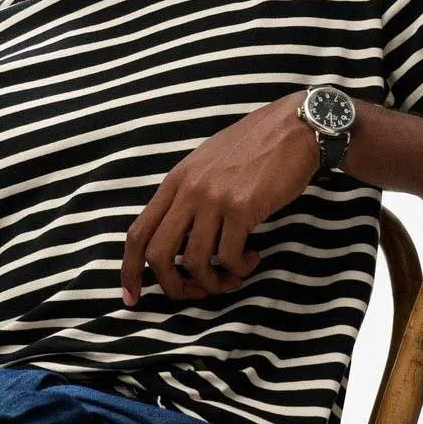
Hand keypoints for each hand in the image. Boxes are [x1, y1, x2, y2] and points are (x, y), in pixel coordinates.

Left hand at [120, 91, 317, 305]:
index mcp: (175, 181)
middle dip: (173, 286)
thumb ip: (188, 195)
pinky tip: (252, 258)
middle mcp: (187, 190)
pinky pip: (229, 257)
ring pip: (195, 262)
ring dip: (215, 282)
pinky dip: (239, 268)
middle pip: (158, 255)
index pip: (138, 232)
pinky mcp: (241, 208)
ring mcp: (213, 199)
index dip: (129, 270)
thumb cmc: (254, 147)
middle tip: (196, 294)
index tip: (132, 296)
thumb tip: (179, 239)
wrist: (293, 127)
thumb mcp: (206, 164)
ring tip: (233, 277)